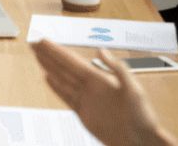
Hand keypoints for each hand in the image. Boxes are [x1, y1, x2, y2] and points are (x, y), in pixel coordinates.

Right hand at [30, 40, 177, 145]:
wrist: (141, 142)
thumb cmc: (143, 117)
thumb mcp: (134, 90)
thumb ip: (118, 69)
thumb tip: (101, 51)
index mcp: (100, 79)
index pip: (72, 61)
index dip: (56, 51)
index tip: (43, 41)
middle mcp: (90, 86)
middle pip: (64, 67)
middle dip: (48, 55)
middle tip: (34, 44)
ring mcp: (86, 99)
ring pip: (62, 79)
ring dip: (49, 67)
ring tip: (37, 56)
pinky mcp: (84, 112)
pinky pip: (66, 96)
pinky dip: (56, 87)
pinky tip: (48, 78)